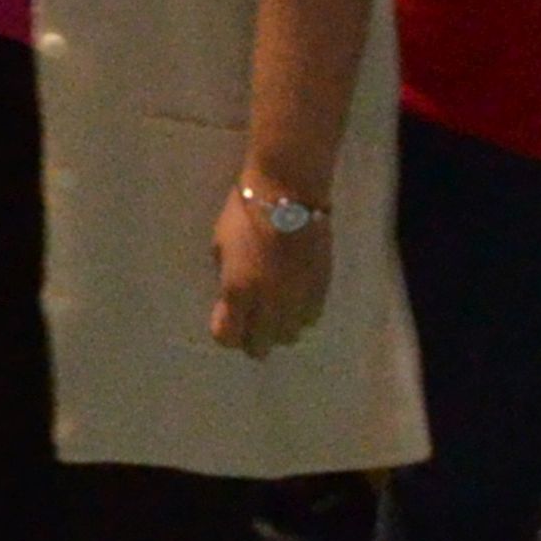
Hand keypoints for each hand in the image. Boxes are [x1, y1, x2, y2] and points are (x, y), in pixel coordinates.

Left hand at [206, 181, 333, 355]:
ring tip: (275, 309)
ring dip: (278, 328)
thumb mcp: (221, 245)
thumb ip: (227, 278)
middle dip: (251, 338)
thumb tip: (232, 298)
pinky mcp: (320, 291)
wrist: (288, 194)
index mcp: (237, 291)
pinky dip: (300, 315)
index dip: (225, 332)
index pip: (228, 336)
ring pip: (288, 336)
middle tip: (250, 321)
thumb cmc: (246, 213)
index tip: (226, 318)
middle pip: (259, 346)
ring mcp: (296, 300)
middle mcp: (268, 304)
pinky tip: (295, 298)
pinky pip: (309, 319)